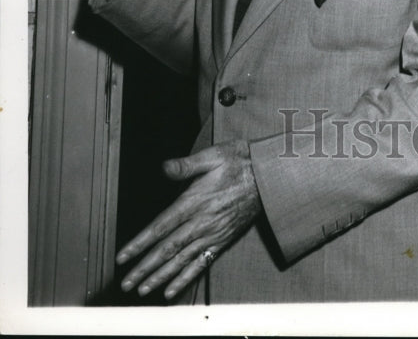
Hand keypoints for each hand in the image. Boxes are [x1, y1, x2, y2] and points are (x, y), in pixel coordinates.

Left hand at [116, 140, 261, 299]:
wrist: (268, 176)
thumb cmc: (238, 162)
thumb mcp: (213, 155)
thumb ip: (186, 165)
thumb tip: (164, 167)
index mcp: (194, 201)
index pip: (161, 226)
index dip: (140, 243)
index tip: (122, 256)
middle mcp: (201, 222)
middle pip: (167, 250)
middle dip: (145, 268)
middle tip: (126, 283)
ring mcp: (212, 234)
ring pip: (181, 260)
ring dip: (160, 277)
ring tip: (142, 290)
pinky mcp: (222, 241)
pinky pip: (201, 264)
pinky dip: (185, 278)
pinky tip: (171, 290)